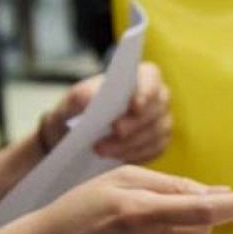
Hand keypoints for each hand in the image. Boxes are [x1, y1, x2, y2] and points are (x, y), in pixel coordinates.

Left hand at [40, 62, 171, 162]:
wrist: (77, 135)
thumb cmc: (78, 112)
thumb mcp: (71, 102)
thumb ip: (79, 96)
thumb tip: (88, 97)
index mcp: (138, 77)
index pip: (151, 78)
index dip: (147, 91)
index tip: (135, 105)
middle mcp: (157, 97)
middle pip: (155, 109)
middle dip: (135, 123)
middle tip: (116, 131)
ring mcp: (161, 121)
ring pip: (155, 133)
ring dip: (129, 143)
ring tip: (103, 149)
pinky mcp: (159, 143)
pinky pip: (154, 150)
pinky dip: (133, 154)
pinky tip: (114, 157)